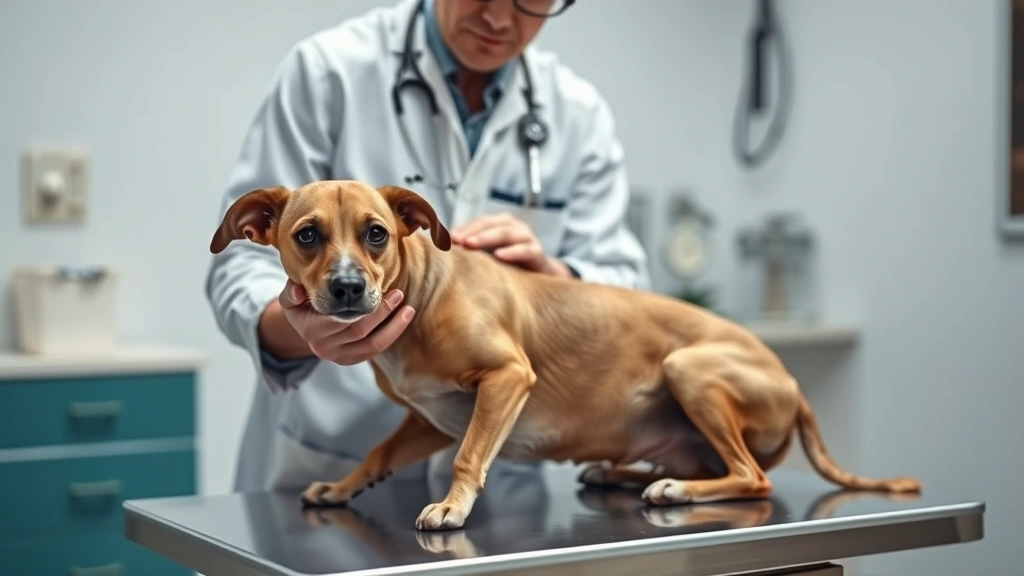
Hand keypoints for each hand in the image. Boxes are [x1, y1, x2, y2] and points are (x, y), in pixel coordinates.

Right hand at [275, 279, 415, 364]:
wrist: (305, 327)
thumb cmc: (301, 306)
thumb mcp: (291, 299)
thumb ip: (291, 293)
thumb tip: (298, 291)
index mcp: (311, 331)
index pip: (341, 321)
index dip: (362, 307)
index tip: (378, 288)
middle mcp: (325, 347)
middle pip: (360, 331)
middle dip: (382, 313)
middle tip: (398, 294)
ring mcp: (339, 356)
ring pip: (372, 345)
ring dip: (393, 327)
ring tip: (408, 309)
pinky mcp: (351, 360)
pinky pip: (375, 351)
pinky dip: (391, 335)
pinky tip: (402, 320)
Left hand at [450, 213, 572, 277]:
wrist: (541, 276)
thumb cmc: (511, 264)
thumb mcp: (489, 255)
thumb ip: (471, 249)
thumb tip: (442, 250)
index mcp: (500, 224)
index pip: (479, 222)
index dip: (463, 228)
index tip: (446, 238)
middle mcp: (513, 227)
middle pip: (491, 224)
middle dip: (472, 231)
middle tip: (456, 240)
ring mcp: (527, 238)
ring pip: (507, 233)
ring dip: (487, 238)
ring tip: (471, 244)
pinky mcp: (538, 253)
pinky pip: (526, 250)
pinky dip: (512, 252)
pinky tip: (499, 256)